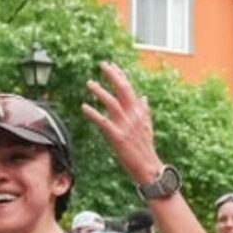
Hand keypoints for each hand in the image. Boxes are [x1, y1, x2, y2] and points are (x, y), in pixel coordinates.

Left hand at [80, 62, 164, 184]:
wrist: (148, 168)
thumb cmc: (146, 149)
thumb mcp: (147, 126)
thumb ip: (144, 110)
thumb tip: (143, 96)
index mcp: (140, 112)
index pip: (130, 88)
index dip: (120, 75)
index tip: (111, 65)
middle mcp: (134, 115)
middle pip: (123, 89)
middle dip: (112, 75)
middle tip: (102, 64)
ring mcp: (126, 126)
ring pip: (112, 102)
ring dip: (100, 91)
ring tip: (90, 83)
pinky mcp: (117, 136)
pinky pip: (103, 121)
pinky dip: (93, 113)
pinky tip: (84, 107)